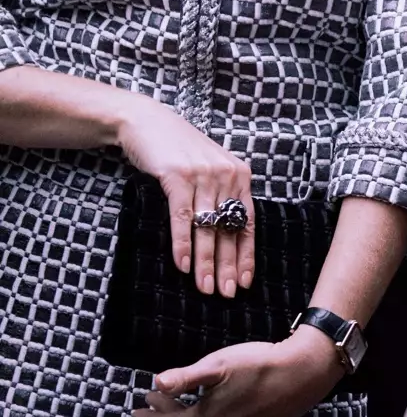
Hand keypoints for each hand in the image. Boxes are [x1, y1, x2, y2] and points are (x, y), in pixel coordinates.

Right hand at [115, 96, 254, 298]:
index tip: (243, 281)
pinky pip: (182, 217)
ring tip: (205, 288)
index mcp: (239, 175)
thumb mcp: (210, 169)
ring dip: (206, 262)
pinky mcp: (178, 176)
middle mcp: (226, 175)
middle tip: (225, 294)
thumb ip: (221, 195)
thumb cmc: (179, 150)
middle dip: (227, 266)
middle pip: (229, 230)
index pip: (247, 223)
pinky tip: (183, 265)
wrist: (148, 122)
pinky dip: (182, 244)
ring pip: (207, 228)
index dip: (246, 254)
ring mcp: (202, 175)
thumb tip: (226, 237)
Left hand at [131, 326, 343, 416]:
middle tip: (156, 396)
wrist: (302, 373)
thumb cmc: (257, 365)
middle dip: (171, 410)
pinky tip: (224, 403)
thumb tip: (157, 382)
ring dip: (196, 412)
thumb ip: (186, 377)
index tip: (136, 411)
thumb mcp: (217, 365)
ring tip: (189, 398)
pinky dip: (220, 416)